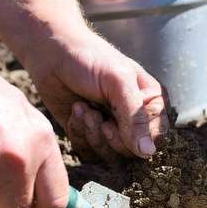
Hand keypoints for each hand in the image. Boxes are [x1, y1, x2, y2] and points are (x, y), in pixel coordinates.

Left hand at [24, 26, 168, 159]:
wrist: (51, 52)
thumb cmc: (89, 59)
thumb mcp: (117, 82)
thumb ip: (135, 117)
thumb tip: (148, 152)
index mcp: (150, 103)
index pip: (154, 139)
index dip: (133, 139)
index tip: (111, 122)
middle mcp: (134, 118)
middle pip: (131, 152)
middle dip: (108, 137)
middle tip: (93, 114)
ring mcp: (111, 127)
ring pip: (109, 155)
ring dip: (91, 133)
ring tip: (81, 108)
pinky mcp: (88, 134)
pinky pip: (89, 152)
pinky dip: (78, 134)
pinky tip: (74, 111)